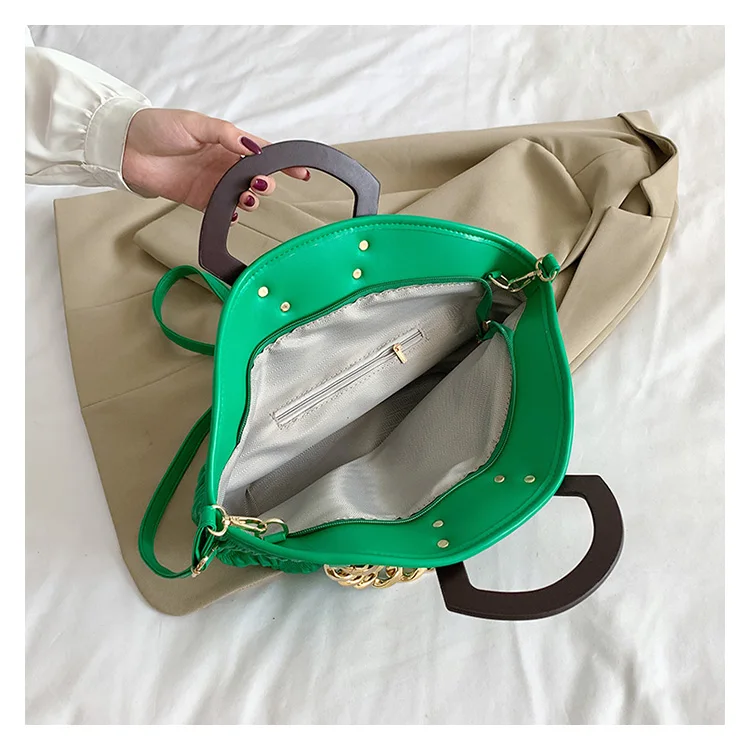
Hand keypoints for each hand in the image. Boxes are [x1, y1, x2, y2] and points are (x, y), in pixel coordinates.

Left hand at [122, 108, 308, 219]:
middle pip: (257, 178)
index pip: (263, 153)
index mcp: (228, 142)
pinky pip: (224, 212)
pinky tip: (234, 212)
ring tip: (247, 197)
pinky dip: (232, 214)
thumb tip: (255, 148)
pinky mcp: (201, 201)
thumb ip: (226, 135)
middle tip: (261, 186)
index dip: (283, 162)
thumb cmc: (158, 128)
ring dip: (251, 198)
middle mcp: (225, 164)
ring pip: (244, 196)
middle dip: (265, 183)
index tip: (301, 172)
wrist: (126, 149)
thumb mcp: (196, 123)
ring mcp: (214, 184)